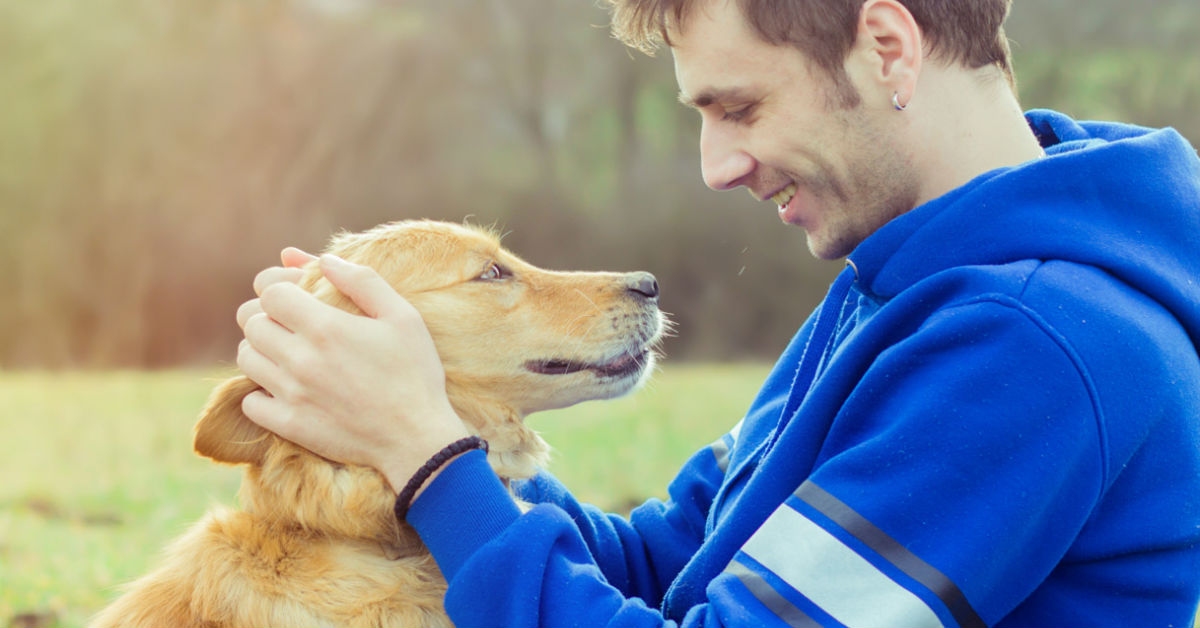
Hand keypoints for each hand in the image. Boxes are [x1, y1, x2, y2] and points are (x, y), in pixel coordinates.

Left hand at [236, 249, 469, 492]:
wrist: (416, 438)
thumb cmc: (415, 373)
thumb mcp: (403, 317)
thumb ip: (363, 281)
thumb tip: (324, 260)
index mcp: (326, 327)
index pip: (269, 293)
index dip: (280, 289)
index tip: (297, 297)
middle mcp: (301, 359)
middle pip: (250, 322)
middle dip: (266, 316)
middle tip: (289, 324)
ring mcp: (291, 394)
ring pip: (245, 358)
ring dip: (260, 350)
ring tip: (285, 354)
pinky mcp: (289, 425)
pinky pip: (250, 402)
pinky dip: (259, 393)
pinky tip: (284, 389)